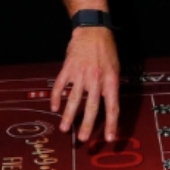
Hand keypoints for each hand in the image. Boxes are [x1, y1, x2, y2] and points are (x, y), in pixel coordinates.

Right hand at [51, 27, 119, 142]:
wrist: (93, 30)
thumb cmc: (107, 50)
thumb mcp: (115, 68)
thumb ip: (111, 87)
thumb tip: (110, 107)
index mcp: (111, 80)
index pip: (112, 107)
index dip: (111, 124)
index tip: (108, 139)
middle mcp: (96, 79)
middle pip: (91, 106)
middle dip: (87, 125)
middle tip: (83, 139)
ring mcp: (81, 74)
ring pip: (74, 99)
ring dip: (69, 115)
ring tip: (65, 129)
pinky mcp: (68, 68)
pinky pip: (60, 85)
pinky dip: (56, 97)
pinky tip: (54, 107)